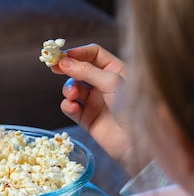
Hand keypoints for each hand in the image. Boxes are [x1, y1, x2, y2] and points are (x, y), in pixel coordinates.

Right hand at [51, 44, 145, 174]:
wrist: (140, 143)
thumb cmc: (135, 109)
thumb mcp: (112, 82)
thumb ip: (86, 70)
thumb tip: (64, 62)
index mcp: (116, 71)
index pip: (93, 54)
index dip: (78, 53)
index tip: (62, 55)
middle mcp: (105, 84)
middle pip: (80, 70)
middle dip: (67, 69)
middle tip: (54, 68)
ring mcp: (96, 101)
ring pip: (73, 88)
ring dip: (69, 89)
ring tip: (73, 95)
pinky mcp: (87, 118)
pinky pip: (71, 107)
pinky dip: (68, 105)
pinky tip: (73, 107)